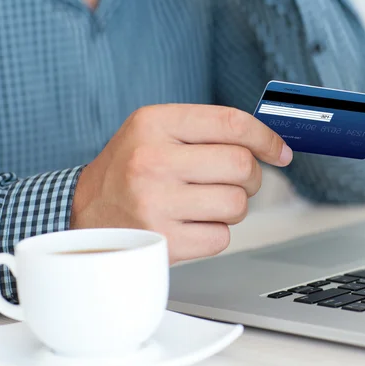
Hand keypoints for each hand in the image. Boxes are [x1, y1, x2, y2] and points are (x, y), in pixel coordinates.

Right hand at [70, 104, 292, 263]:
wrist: (84, 213)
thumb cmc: (129, 170)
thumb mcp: (155, 132)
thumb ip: (206, 130)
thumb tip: (270, 145)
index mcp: (154, 124)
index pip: (230, 123)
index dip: (265, 137)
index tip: (280, 151)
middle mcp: (152, 161)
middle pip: (241, 165)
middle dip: (249, 176)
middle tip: (236, 181)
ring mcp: (156, 204)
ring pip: (236, 204)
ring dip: (232, 207)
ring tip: (206, 204)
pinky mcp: (163, 242)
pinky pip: (221, 238)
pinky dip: (215, 233)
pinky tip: (190, 225)